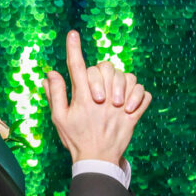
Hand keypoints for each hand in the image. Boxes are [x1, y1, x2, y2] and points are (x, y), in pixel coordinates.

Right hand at [42, 30, 152, 163]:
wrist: (97, 161)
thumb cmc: (76, 139)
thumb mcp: (59, 118)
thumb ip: (55, 94)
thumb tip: (50, 74)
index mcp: (82, 98)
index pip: (76, 67)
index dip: (73, 49)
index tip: (73, 34)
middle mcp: (102, 99)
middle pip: (104, 68)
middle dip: (100, 71)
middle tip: (97, 86)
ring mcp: (119, 107)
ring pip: (128, 78)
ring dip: (122, 81)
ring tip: (115, 93)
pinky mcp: (133, 116)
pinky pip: (144, 96)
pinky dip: (140, 94)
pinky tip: (131, 101)